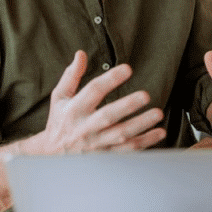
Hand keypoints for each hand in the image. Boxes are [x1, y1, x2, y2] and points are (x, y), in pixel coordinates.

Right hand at [34, 51, 166, 153]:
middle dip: (127, 106)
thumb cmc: (59, 122)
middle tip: (146, 95)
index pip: (93, 91)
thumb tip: (81, 54)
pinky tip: (160, 133)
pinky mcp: (106, 157)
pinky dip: (145, 143)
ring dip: (141, 125)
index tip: (128, 69)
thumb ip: (71, 76)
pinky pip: (128, 151)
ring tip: (158, 113)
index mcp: (74, 110)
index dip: (110, 79)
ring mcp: (96, 145)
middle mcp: (85, 128)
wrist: (51, 157)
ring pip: (121, 135)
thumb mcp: (59, 98)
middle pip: (108, 116)